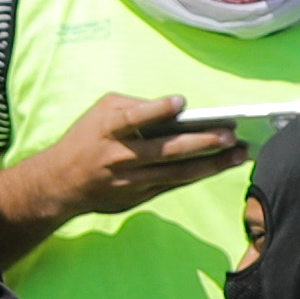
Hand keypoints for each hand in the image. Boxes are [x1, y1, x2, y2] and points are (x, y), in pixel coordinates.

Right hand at [0, 94, 247, 230]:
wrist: (61, 184)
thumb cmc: (85, 139)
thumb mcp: (100, 113)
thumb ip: (133, 105)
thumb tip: (173, 109)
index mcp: (108, 130)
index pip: (133, 118)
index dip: (156, 110)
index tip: (181, 102)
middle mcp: (120, 156)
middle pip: (166, 150)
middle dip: (202, 142)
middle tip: (231, 135)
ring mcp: (132, 180)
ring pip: (178, 172)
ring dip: (211, 163)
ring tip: (238, 154)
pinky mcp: (139, 196)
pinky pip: (175, 184)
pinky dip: (199, 174)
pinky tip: (220, 165)